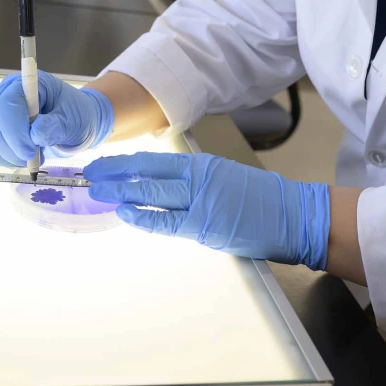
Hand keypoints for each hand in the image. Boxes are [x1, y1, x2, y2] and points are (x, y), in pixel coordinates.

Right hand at [0, 70, 114, 166]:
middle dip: (10, 146)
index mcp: (27, 83)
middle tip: (34, 157)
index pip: (7, 104)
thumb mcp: (73, 120)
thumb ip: (55, 126)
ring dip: (6, 154)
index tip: (30, 151)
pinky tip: (20, 158)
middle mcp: (6, 92)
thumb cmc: (76, 115)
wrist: (75, 121)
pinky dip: (2, 157)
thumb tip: (34, 135)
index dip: (14, 130)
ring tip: (31, 158)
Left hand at [86, 153, 330, 269]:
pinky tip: (127, 214)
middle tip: (90, 176)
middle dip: (114, 175)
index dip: (123, 163)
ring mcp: (201, 200)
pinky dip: (144, 217)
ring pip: (152, 193)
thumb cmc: (263, 200)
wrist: (295, 215)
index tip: (102, 164)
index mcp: (202, 165)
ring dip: (122, 193)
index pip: (153, 160)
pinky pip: (167, 222)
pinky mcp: (206, 225)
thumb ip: (196, 182)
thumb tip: (165, 189)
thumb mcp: (225, 178)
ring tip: (99, 192)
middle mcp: (198, 177)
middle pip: (146, 172)